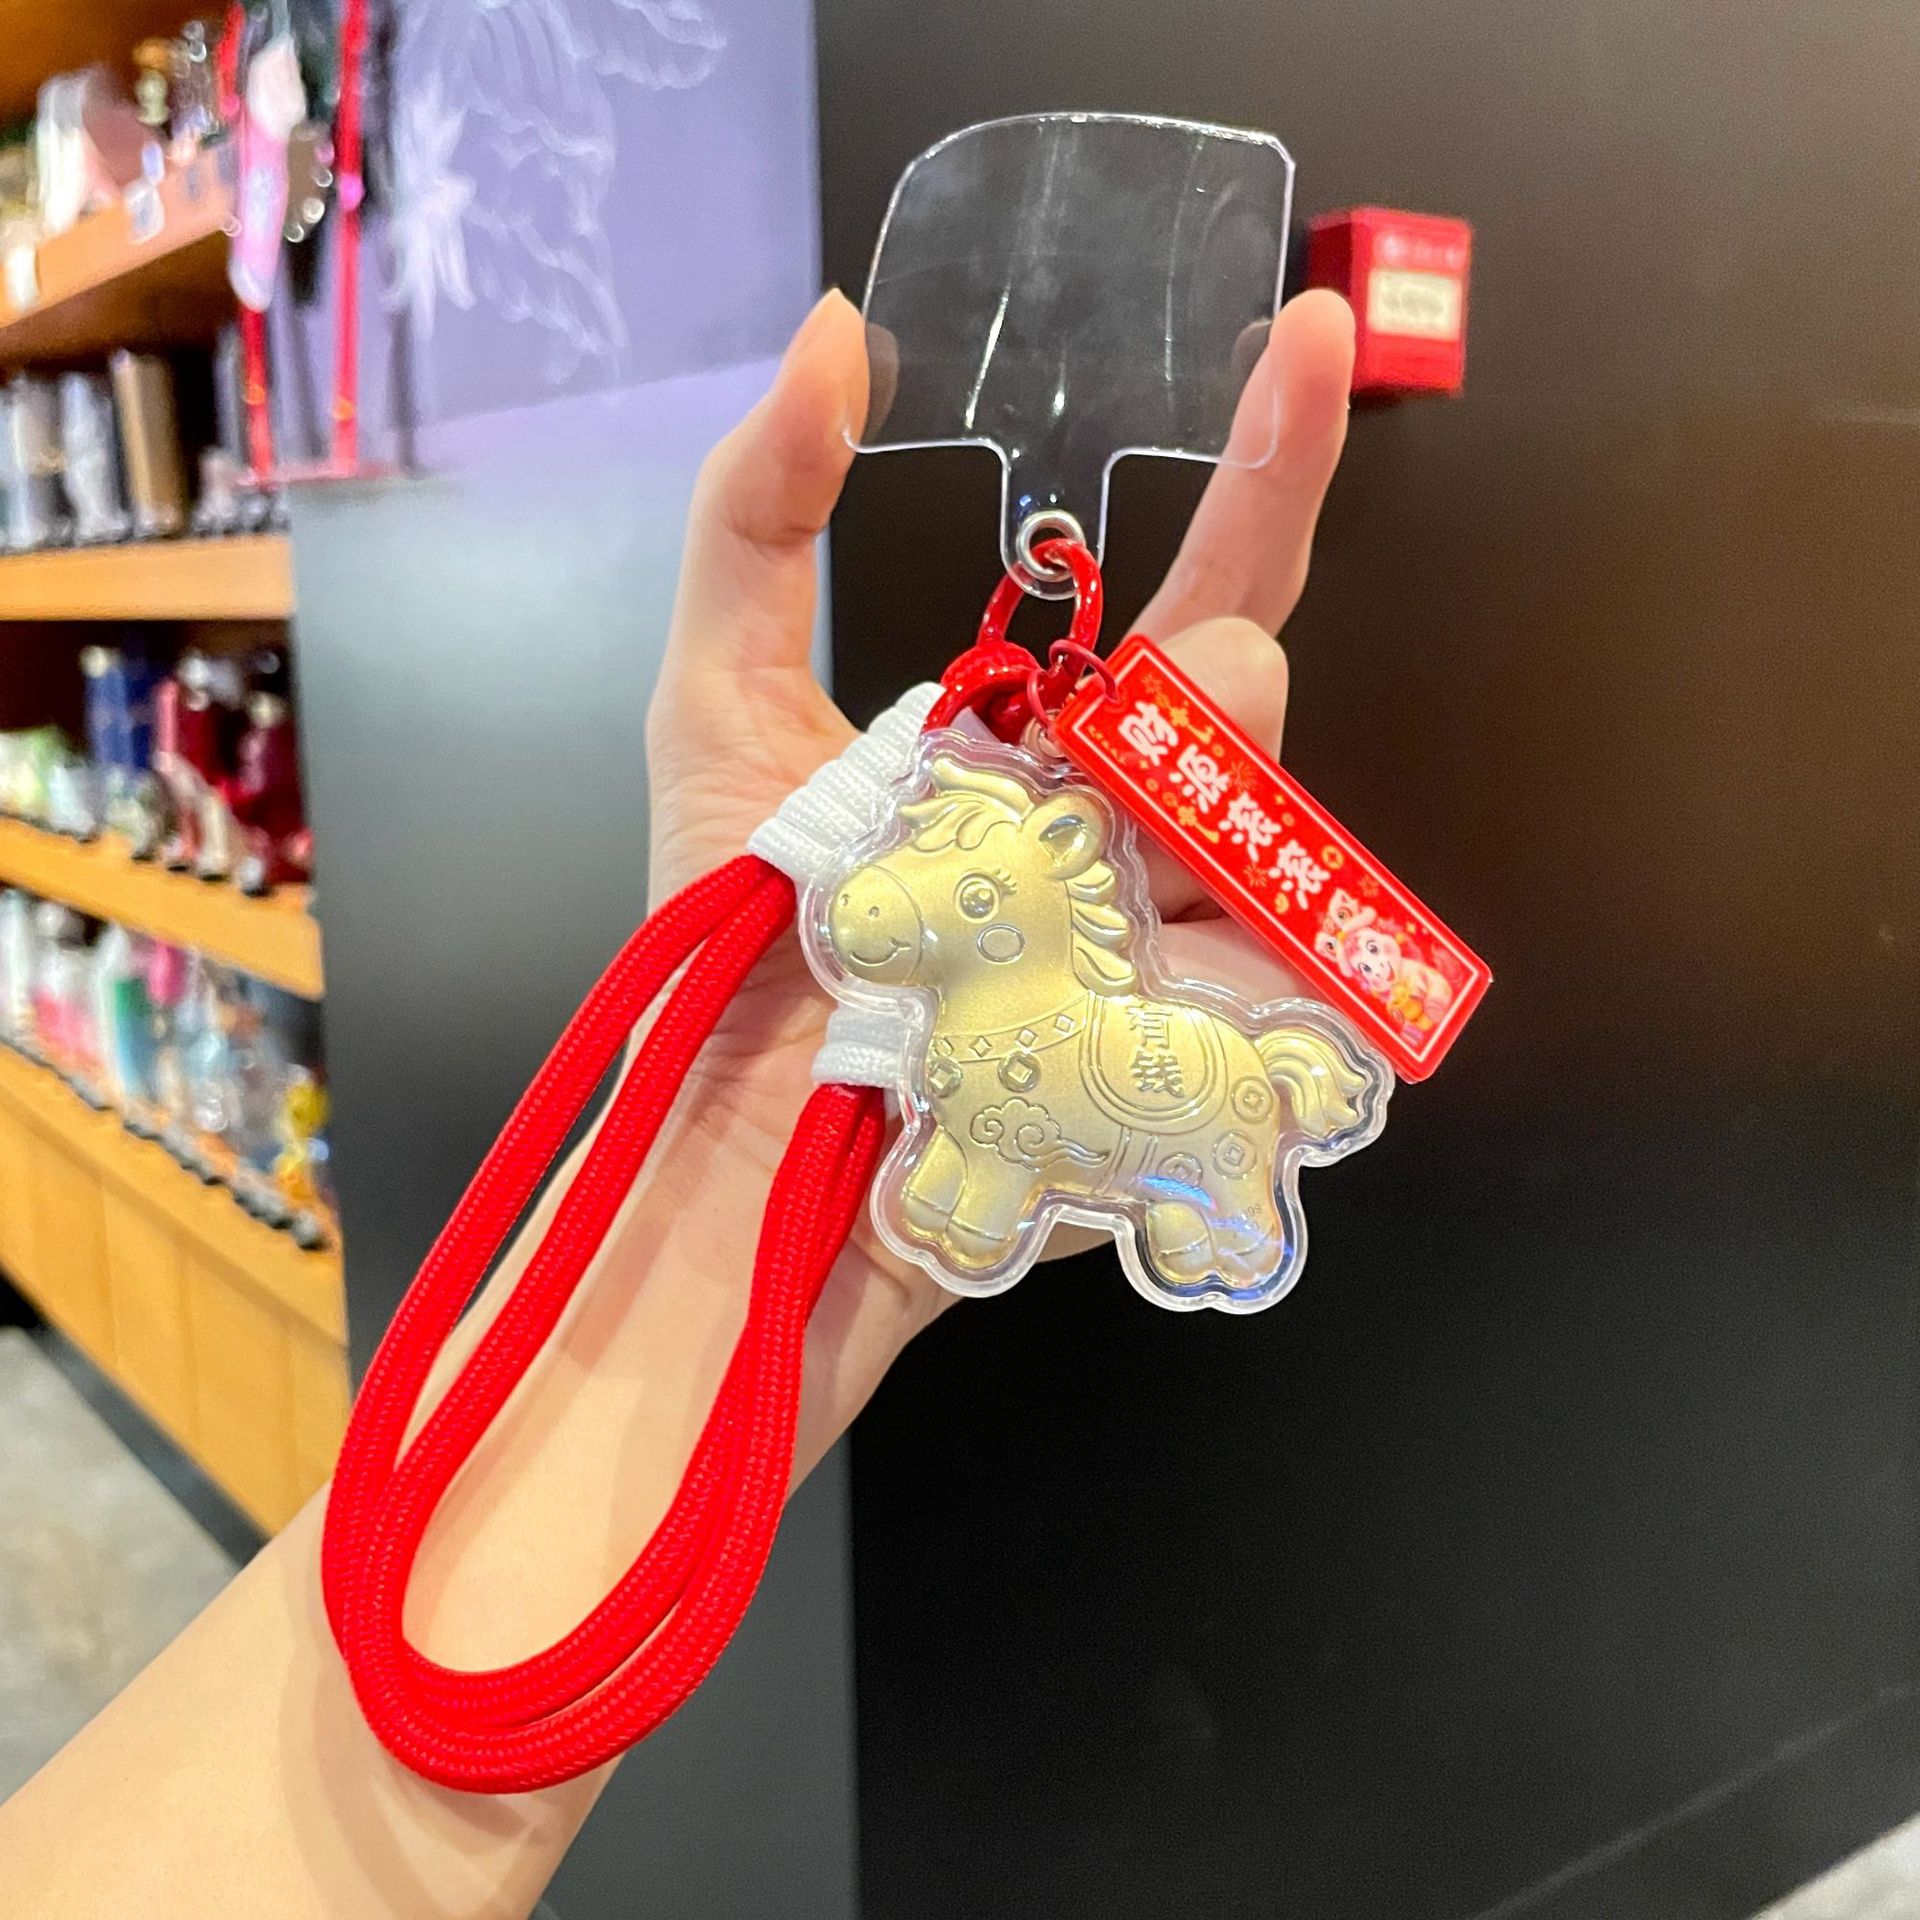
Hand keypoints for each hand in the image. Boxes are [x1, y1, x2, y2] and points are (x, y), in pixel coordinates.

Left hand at [643, 286, 1355, 1472]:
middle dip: (1196, 699)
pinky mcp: (1196, 1080)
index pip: (1201, 592)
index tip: (1309, 338)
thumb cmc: (728, 940)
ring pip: (1261, 855)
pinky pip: (1281, 1015)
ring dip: (1166, 854)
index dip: (1265, 465)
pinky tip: (1093, 1023)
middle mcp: (1138, 836)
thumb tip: (835, 329)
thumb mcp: (715, 703)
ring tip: (1016, 928)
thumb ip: (762, 514)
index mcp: (1061, 743)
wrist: (728, 1157)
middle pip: (1245, 714)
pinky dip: (1216, 998)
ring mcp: (1180, 956)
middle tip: (1073, 773)